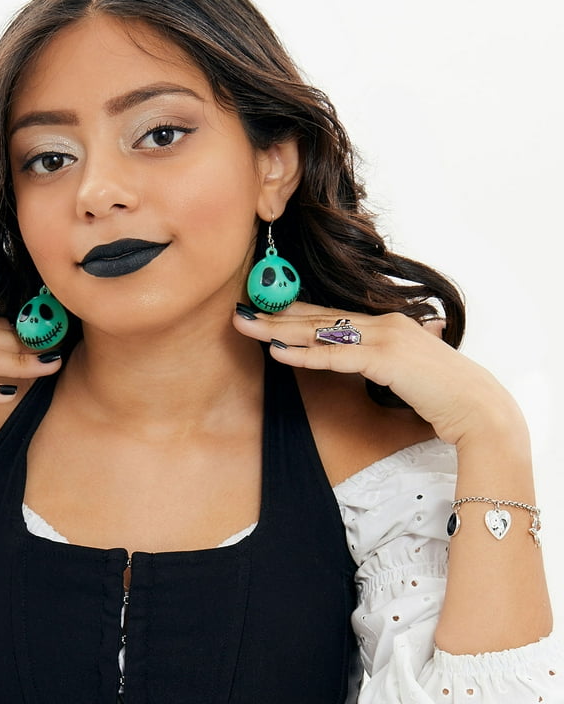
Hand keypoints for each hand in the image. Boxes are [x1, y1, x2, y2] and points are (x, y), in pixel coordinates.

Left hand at [233, 301, 525, 448]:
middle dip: (276, 315)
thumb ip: (386, 354)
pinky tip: (277, 352)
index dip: (294, 311)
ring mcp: (385, 337)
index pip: (330, 315)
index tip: (264, 309)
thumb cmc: (443, 392)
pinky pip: (336, 356)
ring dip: (279, 330)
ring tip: (246, 326)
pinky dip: (304, 355)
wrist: (478, 408)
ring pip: (321, 332)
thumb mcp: (408, 366)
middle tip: (240, 312)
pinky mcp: (385, 359)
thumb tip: (367, 349)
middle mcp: (383, 322)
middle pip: (318, 318)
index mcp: (386, 322)